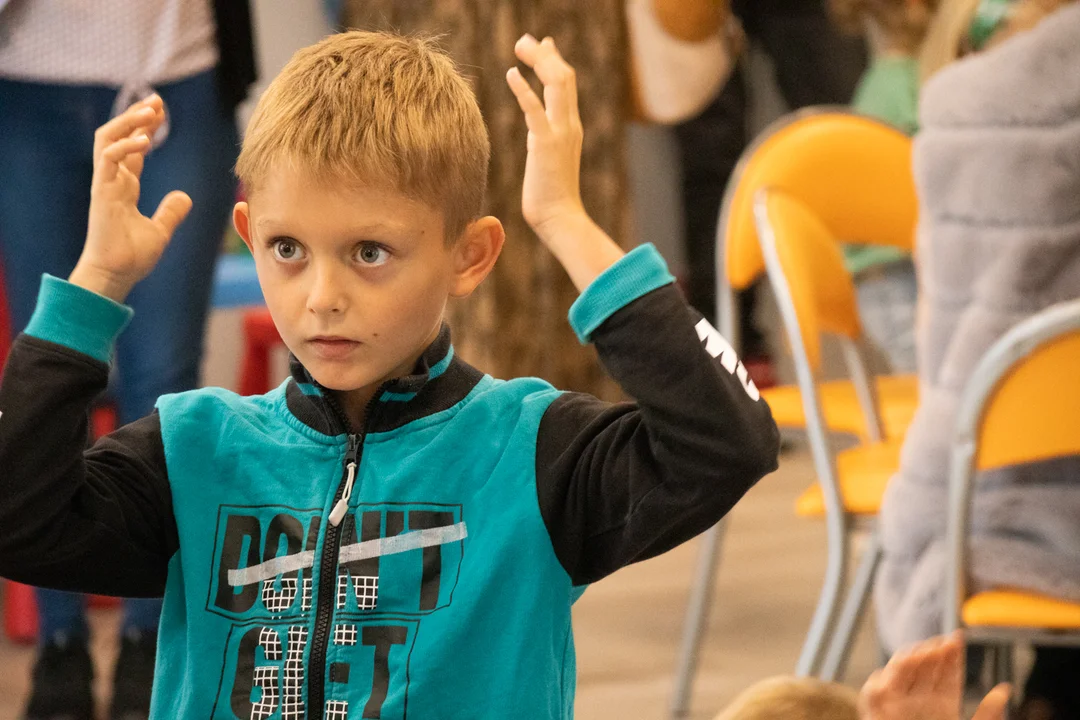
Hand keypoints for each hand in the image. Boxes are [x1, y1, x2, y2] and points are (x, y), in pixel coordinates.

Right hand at [70, 94, 191, 301]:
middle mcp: (113, 181)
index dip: (144, 128)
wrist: (116, 276)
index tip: (160, 112)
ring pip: (108, 140)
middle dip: (136, 116)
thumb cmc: (132, 257)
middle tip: (156, 100)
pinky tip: (144, 140)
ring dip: (128, 122)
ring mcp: (105, 185)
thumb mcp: (160, 230)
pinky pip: (108, 159)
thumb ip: (171, 211)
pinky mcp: (101, 193)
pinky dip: (125, 146)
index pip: (133, 149)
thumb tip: (185, 196)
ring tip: (150, 111)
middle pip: (119, 137)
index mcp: (125, 187)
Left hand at [505, 34, 587, 244]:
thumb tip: (536, 131)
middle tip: (525, 39)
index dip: (554, 61)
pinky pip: (535, 109)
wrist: (560, 218)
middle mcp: (570, 125)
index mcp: (571, 128)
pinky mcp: (545, 144)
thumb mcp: (548, 158)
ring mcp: (561, 133)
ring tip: (521, 46)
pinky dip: (524, 88)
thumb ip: (544, 139)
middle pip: (563, 76)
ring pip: (557, 84)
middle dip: (545, 53)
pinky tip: (512, 72)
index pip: (566, 85)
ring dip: (539, 61)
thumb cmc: (550, 196)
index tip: (542, 45)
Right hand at [858, 632, 1010, 719]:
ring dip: (911, 658)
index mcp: (942, 707)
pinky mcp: (877, 714)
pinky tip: (903, 663)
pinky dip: (885, 676)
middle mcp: (919, 704)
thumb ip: (989, 714)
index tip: (959, 637)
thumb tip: (1006, 689)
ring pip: (900, 673)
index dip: (952, 656)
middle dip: (933, 651)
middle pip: (924, 669)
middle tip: (945, 642)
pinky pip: (874, 690)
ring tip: (928, 650)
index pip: (946, 674)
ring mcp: (897, 707)